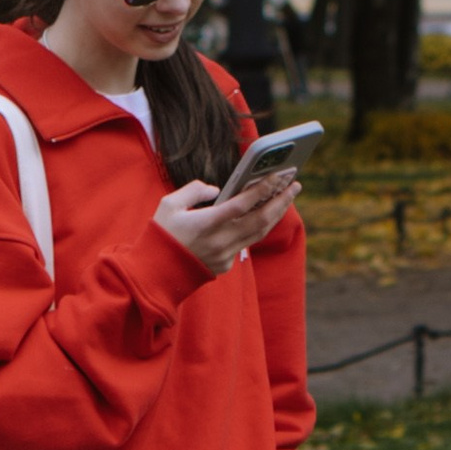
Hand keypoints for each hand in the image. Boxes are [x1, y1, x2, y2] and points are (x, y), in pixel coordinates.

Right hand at [154, 168, 302, 276]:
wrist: (155, 273)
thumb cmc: (161, 234)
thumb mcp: (169, 204)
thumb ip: (194, 190)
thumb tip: (217, 191)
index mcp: (207, 223)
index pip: (242, 204)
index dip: (262, 190)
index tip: (277, 176)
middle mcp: (220, 240)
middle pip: (260, 220)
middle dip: (281, 201)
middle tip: (295, 185)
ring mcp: (225, 255)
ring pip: (258, 233)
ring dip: (275, 214)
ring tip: (287, 198)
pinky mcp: (225, 264)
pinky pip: (245, 243)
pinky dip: (257, 228)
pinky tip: (265, 216)